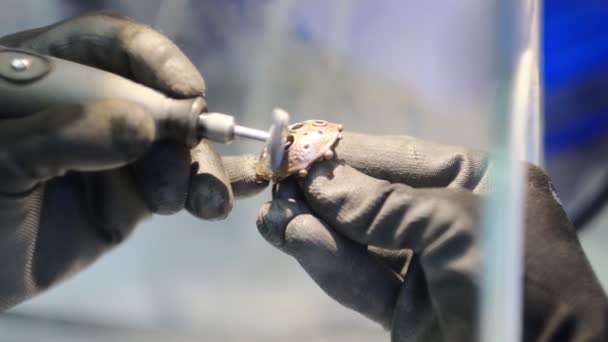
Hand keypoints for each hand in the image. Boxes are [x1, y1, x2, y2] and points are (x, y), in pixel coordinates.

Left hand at [0, 12, 265, 308]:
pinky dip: (216, 184)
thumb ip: (62, 135)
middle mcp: (88, 107)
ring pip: (176, 146)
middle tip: (180, 173)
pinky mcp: (134, 196)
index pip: (108, 45)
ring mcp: (115, 153)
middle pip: (155, 98)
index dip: (153, 60)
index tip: (187, 93)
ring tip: (206, 204)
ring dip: (202, 170)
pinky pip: (182, 184)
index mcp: (45, 77)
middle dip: (180, 133)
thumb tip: (145, 127)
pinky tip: (244, 185)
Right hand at [257, 132, 607, 340]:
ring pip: (359, 240)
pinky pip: (361, 278)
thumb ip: (381, 204)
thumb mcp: (454, 225)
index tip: (297, 141)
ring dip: (314, 226)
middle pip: (373, 198)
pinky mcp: (406, 308)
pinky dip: (327, 260)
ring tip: (271, 214)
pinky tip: (294, 238)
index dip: (347, 151)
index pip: (400, 157)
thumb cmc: (515, 280)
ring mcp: (426, 266)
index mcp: (480, 183)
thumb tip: (316, 176)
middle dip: (323, 191)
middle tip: (274, 178)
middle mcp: (450, 219)